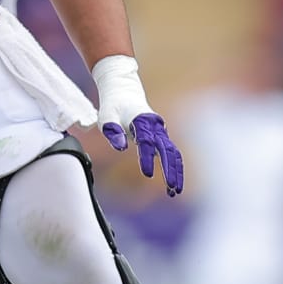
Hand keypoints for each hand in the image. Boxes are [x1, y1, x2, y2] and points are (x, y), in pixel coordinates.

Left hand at [91, 55, 182, 195]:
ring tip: (174, 192)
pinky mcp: (161, 137)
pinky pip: (171, 154)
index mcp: (141, 120)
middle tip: (171, 188)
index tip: (147, 175)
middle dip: (170, 170)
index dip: (146, 158)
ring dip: (176, 172)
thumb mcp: (106, 117)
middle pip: (167, 150)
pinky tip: (171, 186)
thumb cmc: (112, 106)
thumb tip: (121, 147)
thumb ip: (112, 131)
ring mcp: (160, 131)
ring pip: (173, 153)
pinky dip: (174, 168)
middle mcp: (155, 126)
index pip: (145, 142)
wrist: (123, 91)